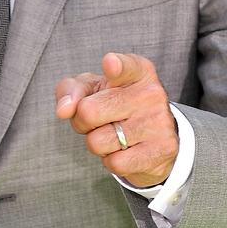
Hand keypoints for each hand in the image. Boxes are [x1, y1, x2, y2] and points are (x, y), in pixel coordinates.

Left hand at [55, 52, 178, 186]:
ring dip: (97, 144)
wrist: (153, 138)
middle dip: (82, 121)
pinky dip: (111, 161)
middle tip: (98, 120)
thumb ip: (71, 90)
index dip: (114, 67)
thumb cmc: (114, 105)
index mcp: (137, 71)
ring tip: (114, 135)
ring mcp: (159, 122)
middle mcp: (151, 93)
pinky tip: (125, 151)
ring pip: (97, 142)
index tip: (109, 64)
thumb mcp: (91, 89)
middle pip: (89, 111)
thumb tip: (64, 109)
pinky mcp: (162, 150)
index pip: (124, 66)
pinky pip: (115, 164)